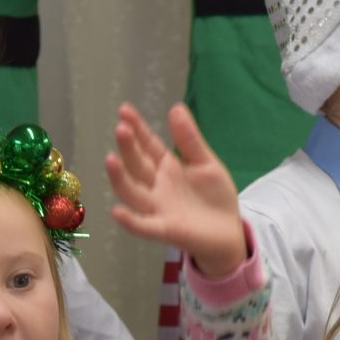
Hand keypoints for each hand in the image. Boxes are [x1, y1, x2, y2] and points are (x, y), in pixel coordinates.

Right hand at [106, 102, 246, 278]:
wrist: (229, 231)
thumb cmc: (214, 197)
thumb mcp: (205, 163)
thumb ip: (189, 140)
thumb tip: (175, 107)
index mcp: (166, 167)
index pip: (147, 145)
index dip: (136, 128)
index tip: (124, 109)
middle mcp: (156, 186)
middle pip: (137, 165)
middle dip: (128, 147)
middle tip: (121, 128)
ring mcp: (158, 208)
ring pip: (133, 193)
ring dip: (120, 178)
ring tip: (110, 159)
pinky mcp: (165, 229)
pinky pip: (144, 226)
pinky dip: (131, 221)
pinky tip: (117, 212)